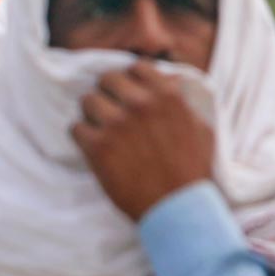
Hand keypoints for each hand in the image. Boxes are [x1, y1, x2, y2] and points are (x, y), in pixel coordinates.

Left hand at [71, 60, 213, 220]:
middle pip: (106, 80)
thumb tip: (169, 80)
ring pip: (87, 101)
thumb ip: (181, 102)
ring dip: (91, 114)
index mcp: (167, 96)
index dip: (129, 81)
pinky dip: (81, 137)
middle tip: (110, 111)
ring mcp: (116, 124)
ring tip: (100, 130)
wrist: (177, 207)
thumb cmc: (191, 170)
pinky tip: (94, 147)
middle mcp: (140, 104)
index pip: (135, 68)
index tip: (127, 94)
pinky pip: (75, 128)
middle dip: (107, 94)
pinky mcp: (97, 147)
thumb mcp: (199, 127)